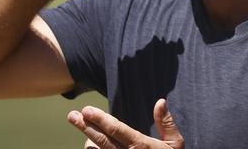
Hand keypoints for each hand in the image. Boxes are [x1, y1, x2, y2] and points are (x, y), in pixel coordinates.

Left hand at [68, 99, 183, 148]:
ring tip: (79, 125)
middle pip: (102, 139)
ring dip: (87, 139)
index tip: (86, 110)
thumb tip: (160, 102)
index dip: (100, 119)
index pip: (116, 129)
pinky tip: (88, 146)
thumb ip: (166, 123)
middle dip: (85, 126)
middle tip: (72, 116)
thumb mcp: (175, 143)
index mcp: (141, 145)